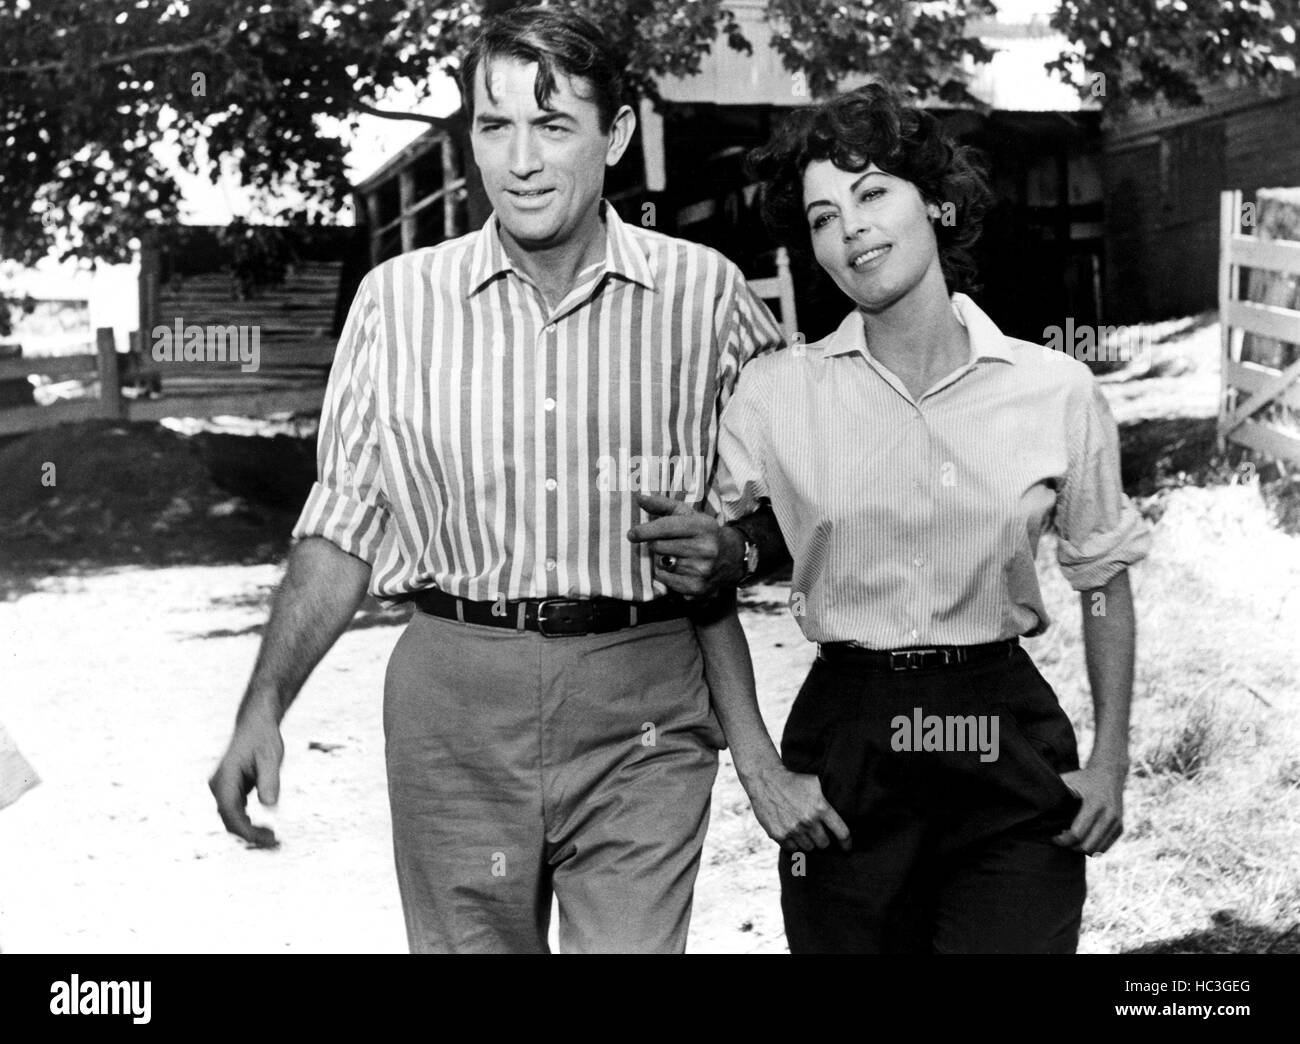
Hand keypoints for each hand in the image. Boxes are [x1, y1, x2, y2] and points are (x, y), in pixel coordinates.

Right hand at [209, 706, 283, 848]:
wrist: (256, 725)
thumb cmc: (263, 739)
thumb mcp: (270, 758)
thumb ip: (269, 780)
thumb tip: (270, 805)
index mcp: (224, 780)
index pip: (230, 813)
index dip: (246, 830)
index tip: (266, 840)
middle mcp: (218, 787)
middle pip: (229, 820)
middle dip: (250, 835)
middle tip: (276, 844)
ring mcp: (223, 790)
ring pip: (232, 820)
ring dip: (250, 832)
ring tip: (273, 841)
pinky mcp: (231, 792)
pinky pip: (236, 814)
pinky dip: (249, 824)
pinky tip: (266, 831)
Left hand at [626, 493, 742, 598]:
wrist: (731, 559)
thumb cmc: (702, 533)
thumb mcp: (688, 515)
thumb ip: (662, 505)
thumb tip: (639, 498)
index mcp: (703, 527)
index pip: (666, 527)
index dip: (645, 531)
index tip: (631, 534)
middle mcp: (705, 549)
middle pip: (659, 547)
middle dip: (656, 544)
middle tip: (666, 544)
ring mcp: (701, 571)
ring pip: (660, 565)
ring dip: (661, 560)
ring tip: (675, 556)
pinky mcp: (696, 588)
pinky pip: (665, 581)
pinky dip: (666, 575)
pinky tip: (678, 570)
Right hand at [743, 763, 851, 852]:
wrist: (766, 779)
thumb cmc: (794, 780)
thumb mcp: (815, 783)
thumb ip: (828, 799)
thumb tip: (843, 809)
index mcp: (821, 807)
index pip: (842, 833)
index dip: (846, 843)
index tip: (846, 847)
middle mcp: (808, 821)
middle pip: (824, 843)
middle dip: (822, 838)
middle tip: (817, 832)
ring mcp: (793, 829)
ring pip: (809, 847)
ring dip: (808, 841)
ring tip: (802, 830)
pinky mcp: (779, 834)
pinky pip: (793, 849)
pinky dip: (793, 844)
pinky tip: (791, 833)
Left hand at [1052, 762, 1125, 854]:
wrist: (1108, 773)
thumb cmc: (1082, 777)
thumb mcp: (1068, 780)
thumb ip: (1057, 793)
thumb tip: (1039, 807)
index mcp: (1094, 804)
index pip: (1077, 833)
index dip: (1063, 840)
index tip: (1054, 837)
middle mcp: (1108, 815)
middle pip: (1088, 846)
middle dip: (1072, 847)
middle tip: (1061, 840)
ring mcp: (1116, 822)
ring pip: (1097, 850)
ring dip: (1082, 849)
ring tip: (1071, 840)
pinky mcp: (1120, 827)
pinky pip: (1105, 847)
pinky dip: (1093, 847)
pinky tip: (1082, 838)